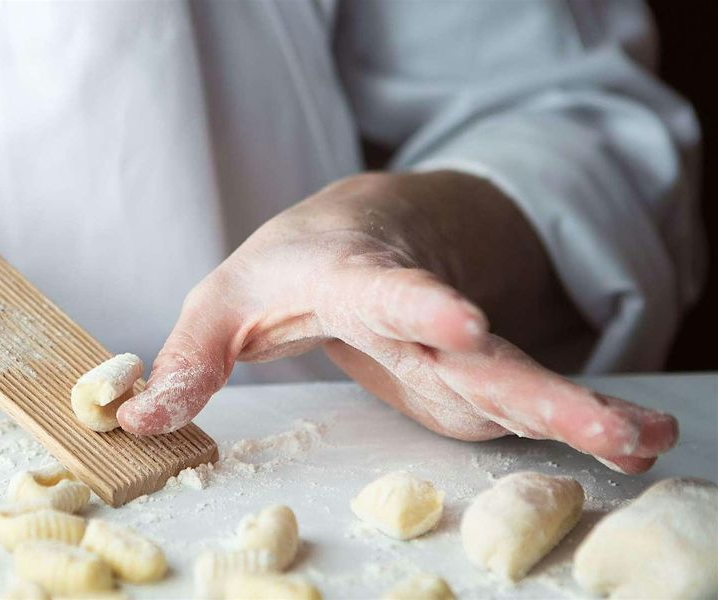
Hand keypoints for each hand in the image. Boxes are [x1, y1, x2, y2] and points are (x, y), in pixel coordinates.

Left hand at [117, 171, 676, 473]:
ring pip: (518, 381)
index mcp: (353, 275)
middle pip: (479, 350)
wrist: (358, 231)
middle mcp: (419, 312)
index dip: (422, 306)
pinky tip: (637, 441)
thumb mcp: (221, 300)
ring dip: (580, 414)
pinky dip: (576, 424)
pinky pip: (521, 405)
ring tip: (645, 438)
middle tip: (604, 424)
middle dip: (540, 390)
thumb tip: (135, 421)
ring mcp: (452, 349)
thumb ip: (185, 361)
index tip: (461, 322)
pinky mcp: (467, 380)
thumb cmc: (285, 263)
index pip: (387, 288)